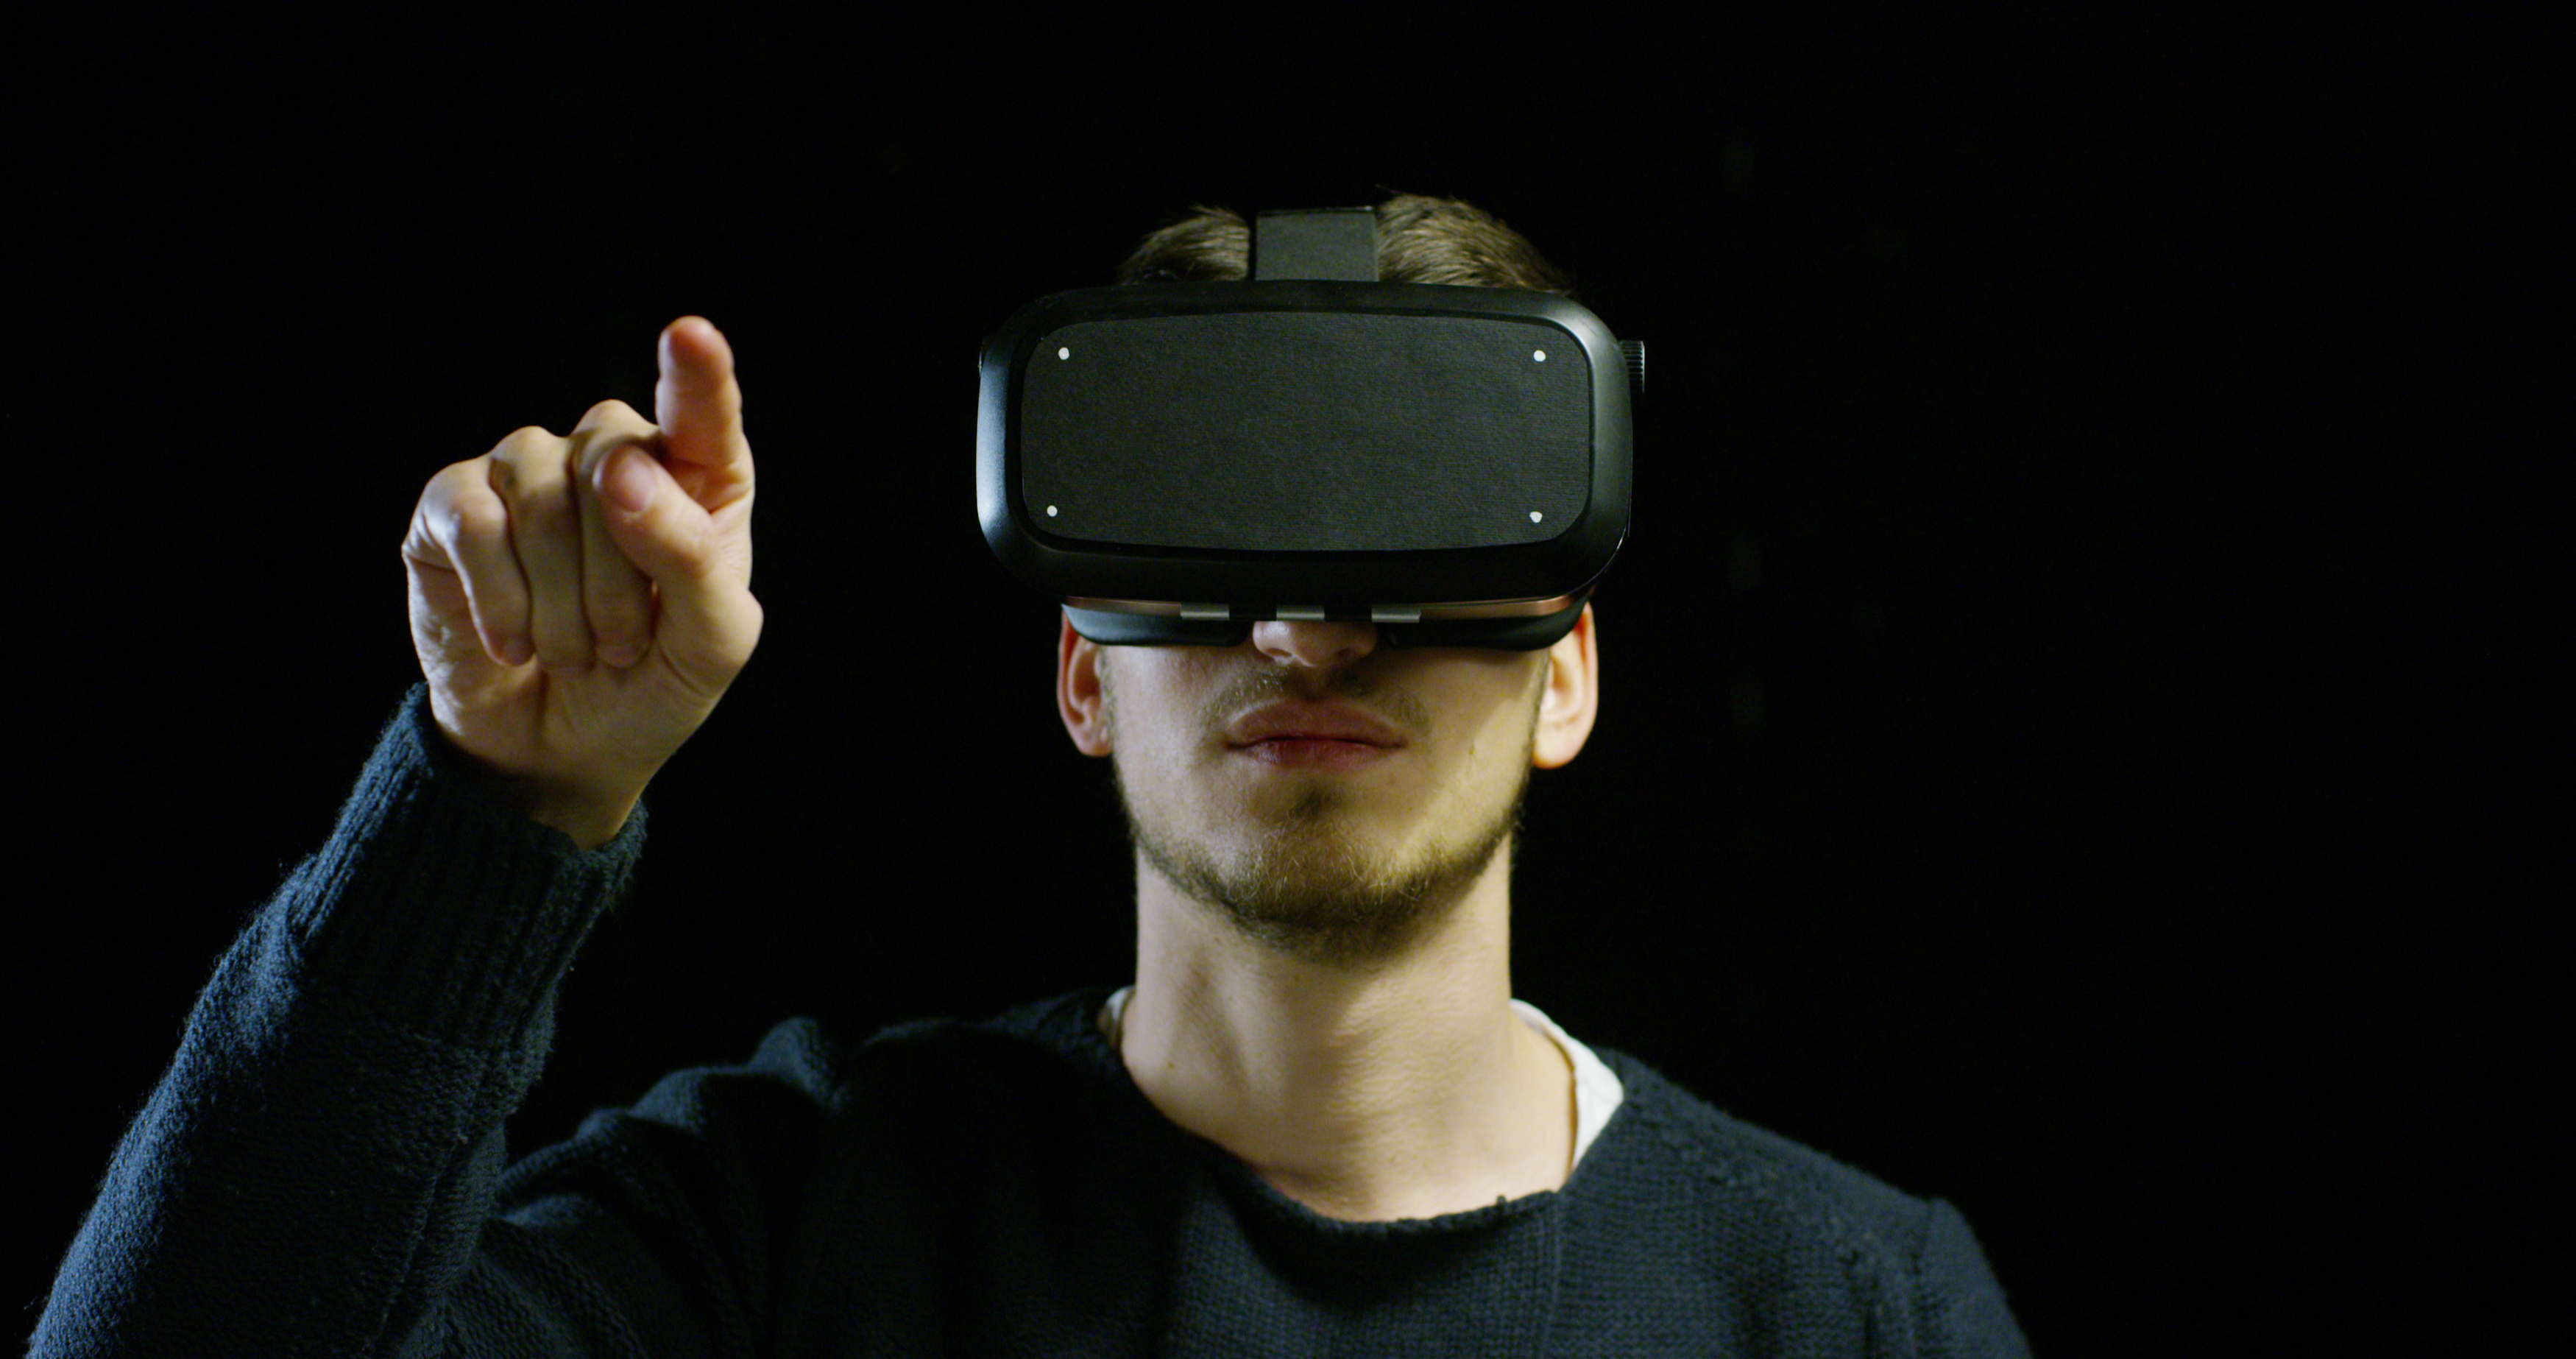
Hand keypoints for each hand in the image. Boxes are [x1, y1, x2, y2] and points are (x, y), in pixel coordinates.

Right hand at [401, 317, 761, 847]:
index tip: (690, 335)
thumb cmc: (653, 685)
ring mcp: (528, 470)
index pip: (702, 415)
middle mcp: (612, 454)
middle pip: (615, 461)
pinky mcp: (453, 503)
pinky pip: (474, 522)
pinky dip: (500, 600)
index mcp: (696, 481)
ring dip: (562, 604)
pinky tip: (512, 644)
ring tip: (572, 652)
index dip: (697, 377)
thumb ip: (693, 559)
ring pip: (543, 497)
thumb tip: (619, 471)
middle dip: (620, 579)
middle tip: (621, 647)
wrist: (558, 749)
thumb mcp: (709, 645)